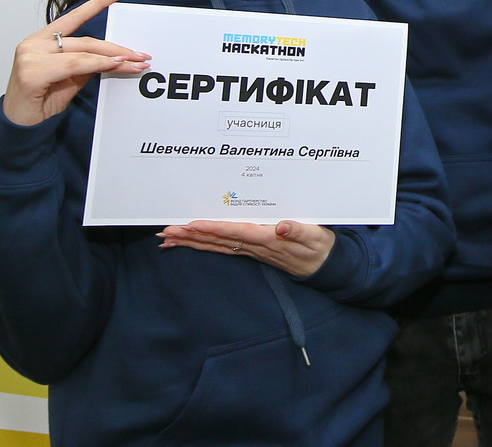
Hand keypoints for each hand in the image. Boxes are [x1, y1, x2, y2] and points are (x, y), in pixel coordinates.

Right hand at [2, 0, 149, 126]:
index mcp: (42, 39)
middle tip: (141, 55)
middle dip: (117, 48)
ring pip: (82, 51)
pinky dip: (97, 64)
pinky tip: (114, 66)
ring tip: (135, 63)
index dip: (98, 3)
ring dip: (113, 58)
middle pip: (85, 40)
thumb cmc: (42, 100)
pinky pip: (74, 64)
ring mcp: (30, 56)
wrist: (21, 126)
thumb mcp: (72, 78)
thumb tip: (118, 57)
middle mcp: (34, 43)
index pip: (74, 17)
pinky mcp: (32, 72)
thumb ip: (88, 63)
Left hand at [158, 219, 336, 277]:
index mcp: (268, 239)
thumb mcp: (315, 237)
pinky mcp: (252, 250)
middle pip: (218, 241)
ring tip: (169, 238)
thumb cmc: (319, 248)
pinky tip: (191, 243)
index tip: (192, 225)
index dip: (213, 229)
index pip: (235, 232)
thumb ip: (298, 231)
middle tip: (166, 232)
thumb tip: (281, 227)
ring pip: (217, 246)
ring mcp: (252, 250)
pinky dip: (205, 246)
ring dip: (192, 242)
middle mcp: (255, 246)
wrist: (325, 266)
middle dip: (191, 236)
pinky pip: (223, 248)